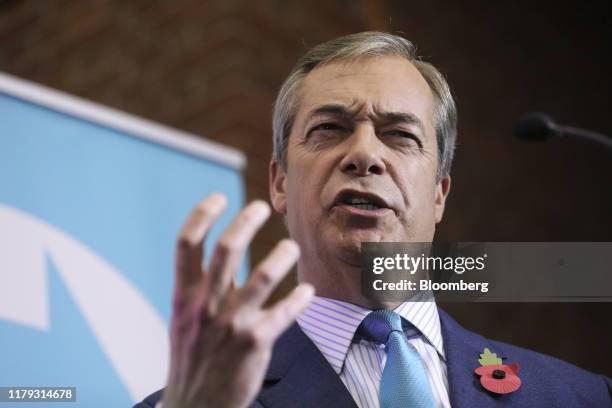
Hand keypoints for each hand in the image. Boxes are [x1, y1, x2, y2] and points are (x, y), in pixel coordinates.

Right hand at [161, 193, 313, 407]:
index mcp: (184, 297)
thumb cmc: (193, 357)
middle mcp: (205, 306)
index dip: (201, 215)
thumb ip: (204, 288)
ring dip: (280, 256)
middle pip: (225, 250)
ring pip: (261, 277)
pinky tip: (308, 291)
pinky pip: (285, 312)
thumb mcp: (186, 320)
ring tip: (292, 246)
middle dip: (245, 221)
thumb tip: (224, 251)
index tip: (219, 197)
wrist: (196, 407)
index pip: (186, 245)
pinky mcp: (256, 343)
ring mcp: (231, 324)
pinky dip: (299, 298)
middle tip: (262, 207)